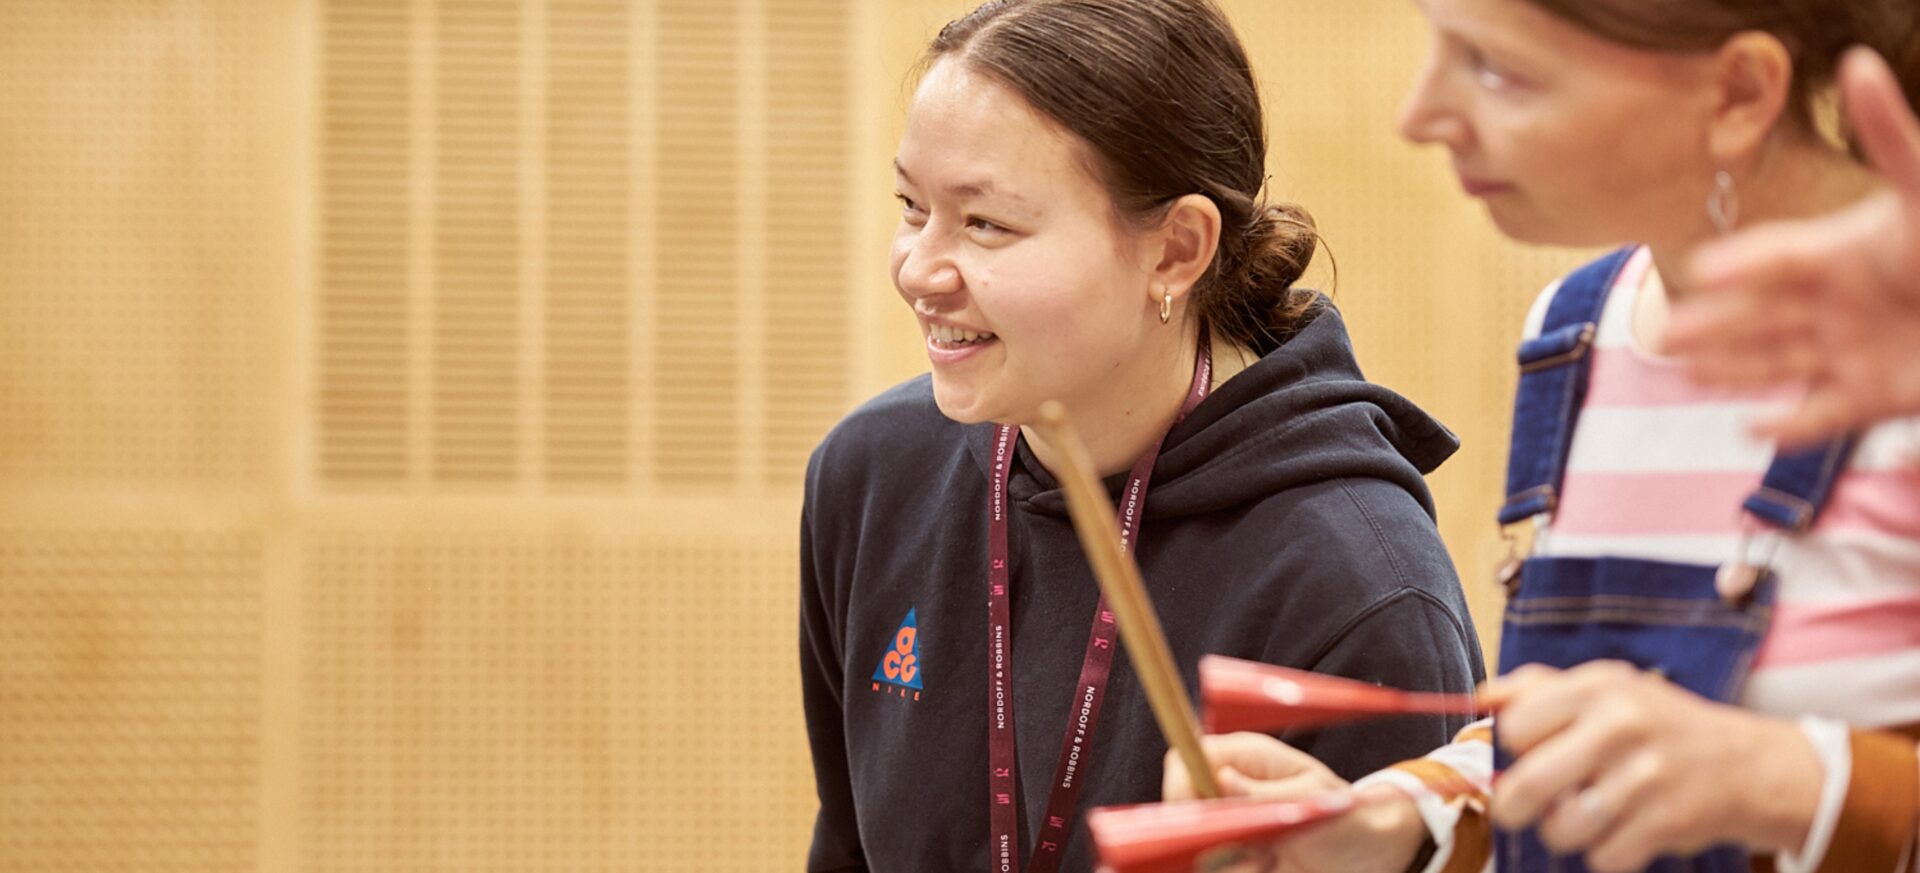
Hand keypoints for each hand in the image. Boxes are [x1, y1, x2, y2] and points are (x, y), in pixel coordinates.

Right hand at [1162, 733, 1427, 872]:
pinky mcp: (1234, 858)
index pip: (1185, 759)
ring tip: (1268, 863)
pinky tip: (1268, 870)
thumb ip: (1263, 794)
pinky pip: (1216, 869)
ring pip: (1195, 848)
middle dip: (1203, 838)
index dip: (1179, 787)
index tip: (1196, 820)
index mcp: (1244, 758)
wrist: (1369, 857)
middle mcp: (1227, 790)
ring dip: (1227, 864)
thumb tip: (1220, 778)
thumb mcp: (1311, 804)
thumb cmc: (1346, 818)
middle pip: (1180, 809)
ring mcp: (1228, 825)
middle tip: (1249, 852)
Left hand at [1487, 663, 1822, 872]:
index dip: (1512, 750)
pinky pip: (1602, 856)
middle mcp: (1620, 725)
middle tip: (1519, 809)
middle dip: (1513, 806)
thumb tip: (1481, 700)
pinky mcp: (1666, 821)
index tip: (1526, 757)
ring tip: (1584, 816)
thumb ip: (1538, 688)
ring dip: (1564, 832)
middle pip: (1524, 784)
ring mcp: (1645, 775)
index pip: (1513, 726)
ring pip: (1561, 828)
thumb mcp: (1606, 688)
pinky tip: (1622, 831)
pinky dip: (1605, 852)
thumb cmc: (1657, 725)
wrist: (1747, 764)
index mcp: (1596, 687)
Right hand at [1673, 48, 1919, 445]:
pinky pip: (1820, 416)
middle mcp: (1838, 303)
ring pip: (1777, 363)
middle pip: (1761, 315)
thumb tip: (1855, 62)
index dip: (1739, 264)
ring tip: (1687, 375)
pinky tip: (1750, 430)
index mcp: (1842, 253)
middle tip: (1664, 334)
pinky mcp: (1875, 398)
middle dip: (1712, 325)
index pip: (1776, 258)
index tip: (1698, 269)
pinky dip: (1787, 427)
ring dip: (1732, 370)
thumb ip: (1888, 134)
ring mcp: (1853, 351)